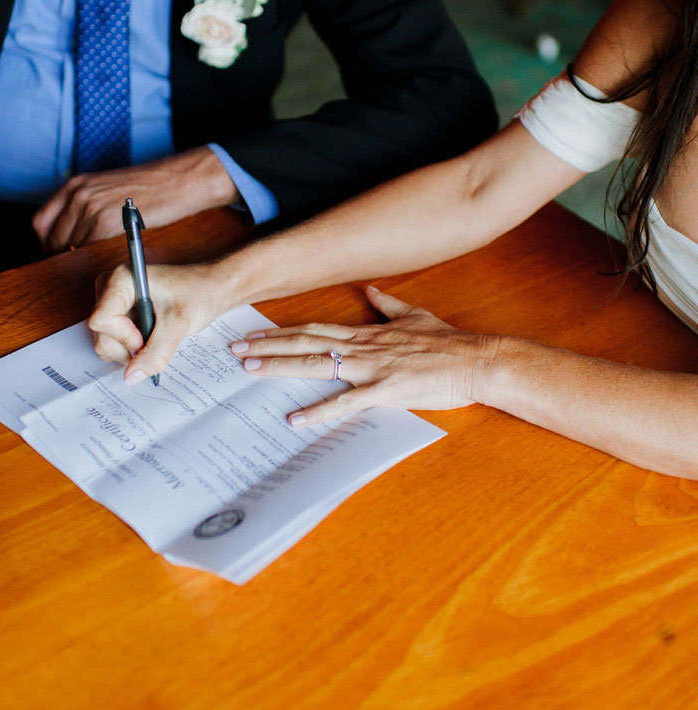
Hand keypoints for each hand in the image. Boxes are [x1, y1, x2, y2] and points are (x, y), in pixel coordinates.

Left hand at [32, 147, 236, 253]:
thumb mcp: (109, 189)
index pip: (41, 221)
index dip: (48, 242)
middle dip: (60, 254)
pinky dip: (92, 258)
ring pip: (68, 246)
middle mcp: (78, 193)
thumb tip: (75, 235)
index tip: (60, 252)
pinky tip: (105, 258)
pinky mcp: (104, 222)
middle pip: (49, 237)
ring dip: (79, 259)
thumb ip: (88, 206)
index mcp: (76, 184)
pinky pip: (86, 249)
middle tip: (77, 263)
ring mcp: (89, 207)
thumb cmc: (152, 187)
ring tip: (97, 262)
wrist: (179, 180)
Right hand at [89, 260, 229, 381]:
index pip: (101, 320)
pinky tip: (150, 337)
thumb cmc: (198, 294)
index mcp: (120, 280)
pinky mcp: (117, 315)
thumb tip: (131, 377)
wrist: (210, 289)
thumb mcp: (178, 324)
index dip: (124, 337)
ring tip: (156, 336)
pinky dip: (131, 348)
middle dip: (128, 347)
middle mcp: (109, 289)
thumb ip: (156, 352)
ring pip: (105, 342)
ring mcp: (111, 303)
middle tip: (156, 339)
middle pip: (101, 334)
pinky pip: (113, 343)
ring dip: (130, 350)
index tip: (146, 339)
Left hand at [230, 286, 499, 426]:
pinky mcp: (386, 390)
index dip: (281, 332)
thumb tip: (371, 290)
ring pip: (317, 366)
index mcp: (366, 333)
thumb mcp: (415, 316)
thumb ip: (388, 305)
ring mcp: (372, 367)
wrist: (475, 359)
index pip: (313, 329)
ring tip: (249, 370)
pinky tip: (295, 419)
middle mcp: (362, 347)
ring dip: (281, 367)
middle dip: (268, 346)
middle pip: (305, 344)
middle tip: (234, 349)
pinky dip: (319, 411)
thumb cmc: (447, 342)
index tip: (254, 333)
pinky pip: (346, 403)